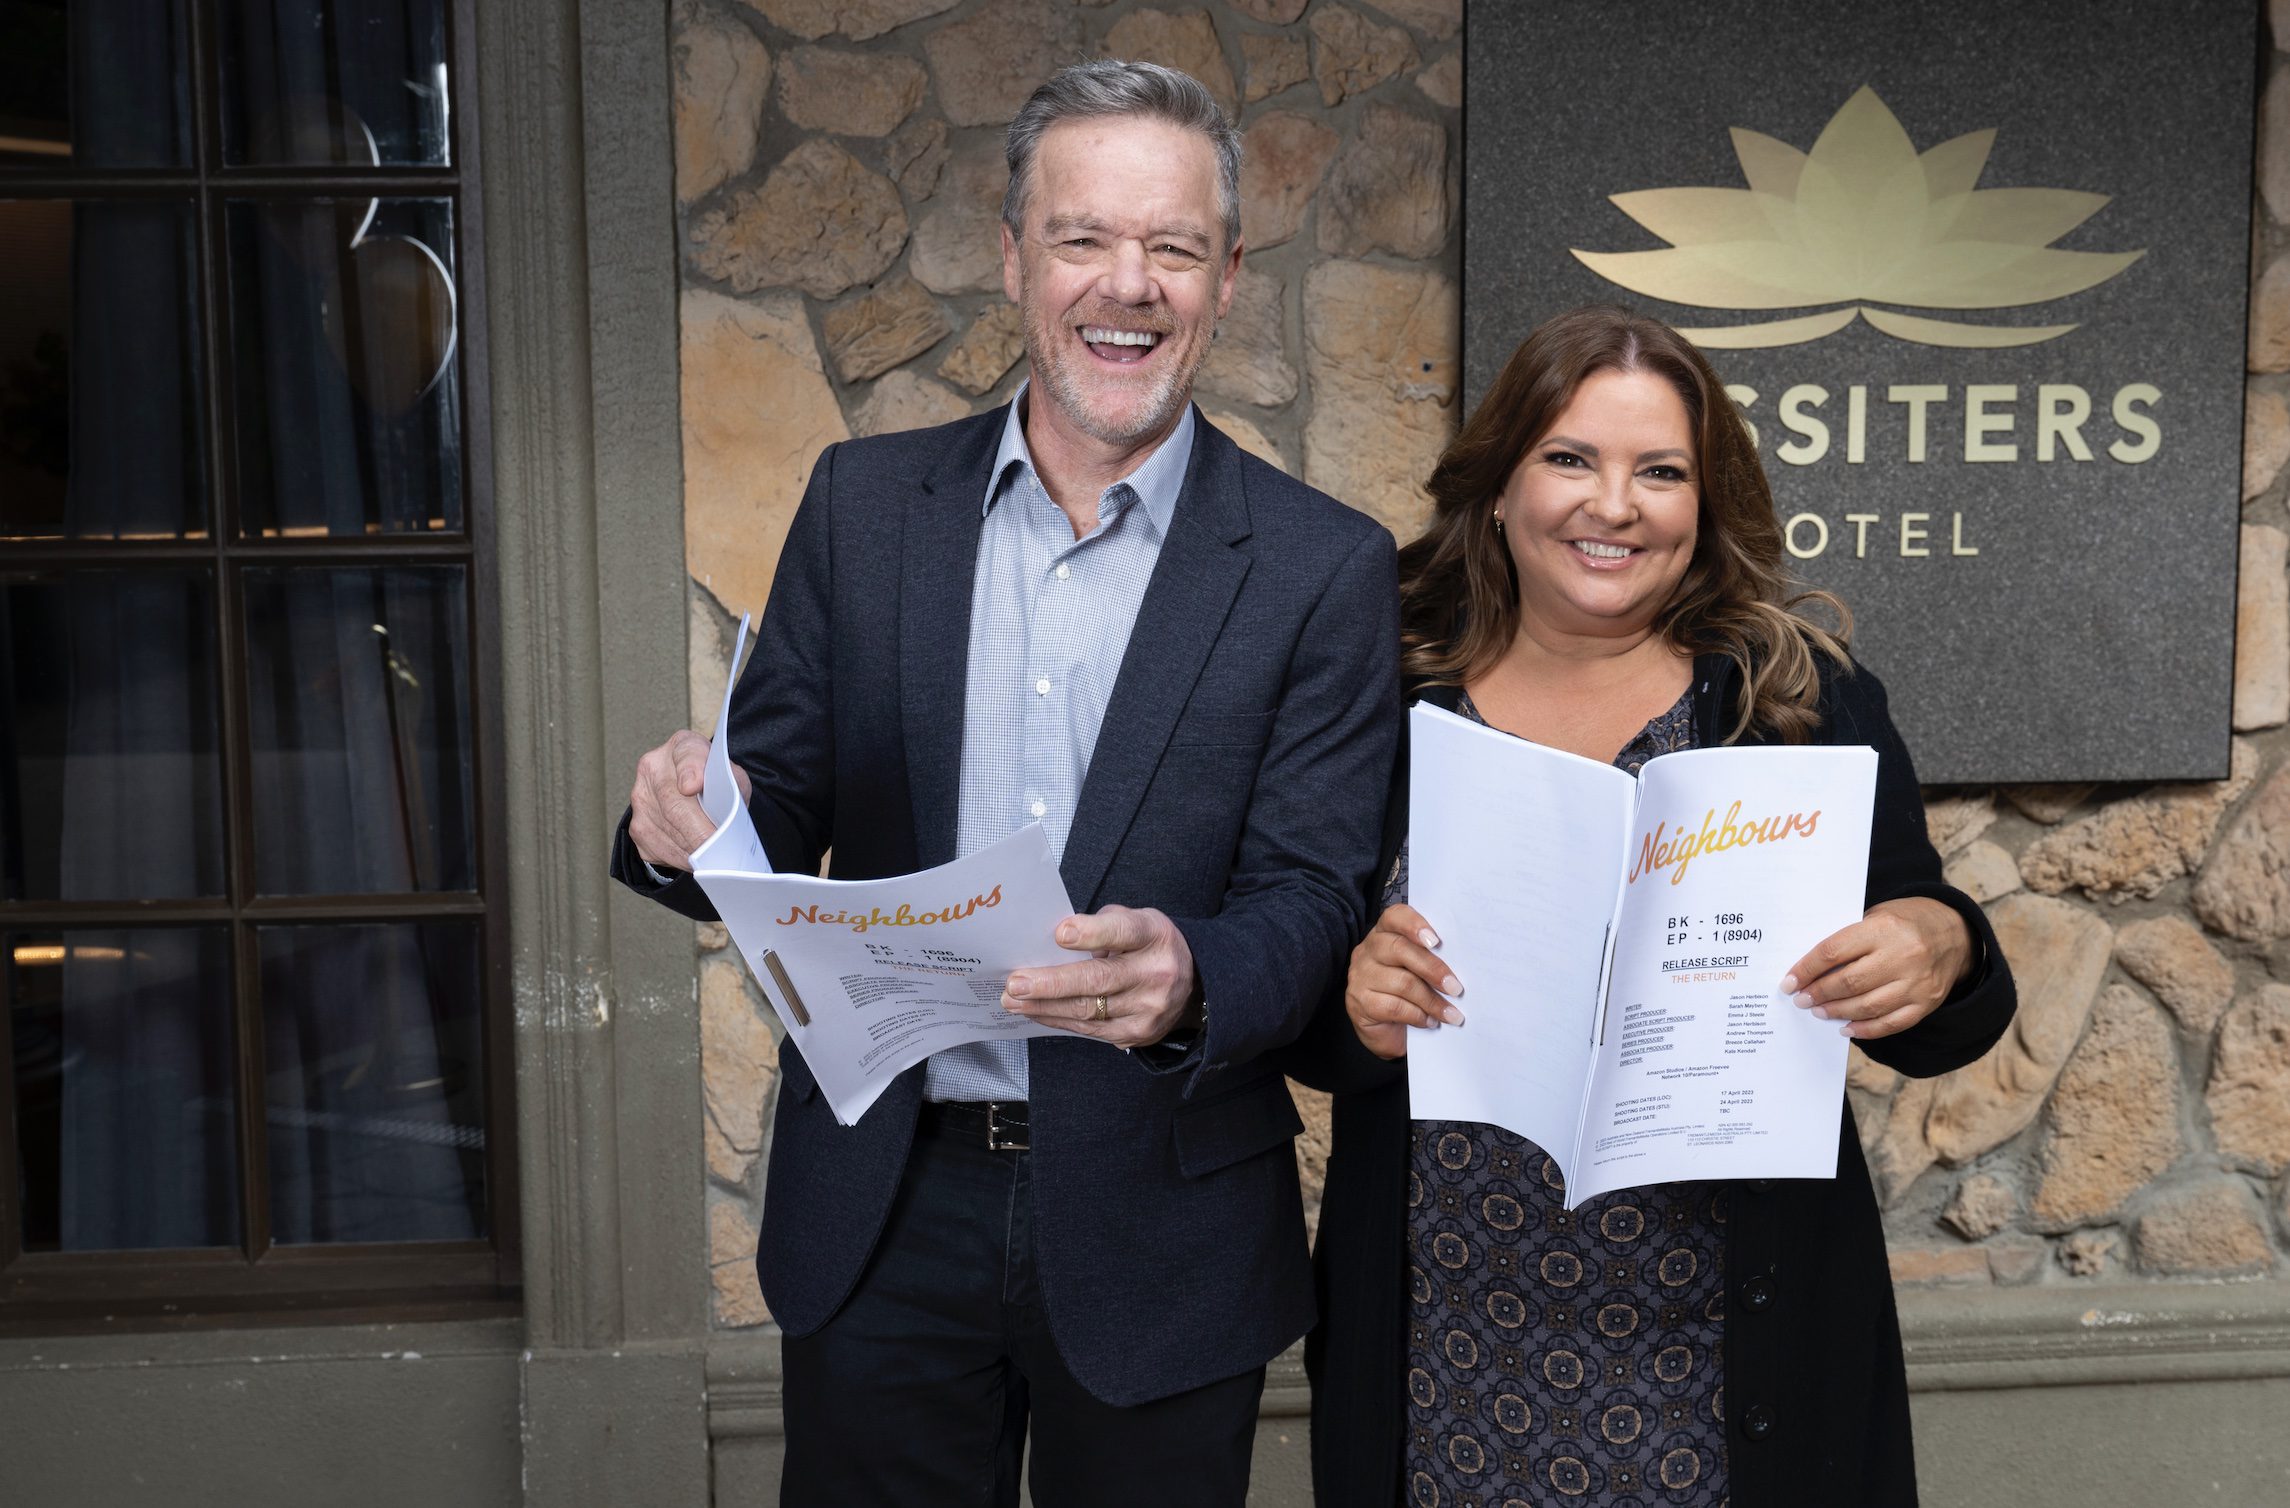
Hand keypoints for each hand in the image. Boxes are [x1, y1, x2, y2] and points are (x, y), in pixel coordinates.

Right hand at [627, 729, 750, 871]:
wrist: (697, 800)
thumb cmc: (717, 787)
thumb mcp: (733, 777)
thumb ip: (730, 781)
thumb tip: (715, 803)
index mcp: (683, 747)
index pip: (686, 755)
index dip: (690, 771)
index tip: (693, 786)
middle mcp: (653, 768)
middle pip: (674, 804)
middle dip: (699, 831)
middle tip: (720, 848)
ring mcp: (640, 798)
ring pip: (667, 831)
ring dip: (693, 849)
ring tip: (715, 857)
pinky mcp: (637, 828)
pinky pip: (659, 849)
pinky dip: (682, 858)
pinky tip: (698, 858)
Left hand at [1003, 906, 1195, 1048]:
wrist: (1192, 983)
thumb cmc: (1149, 946)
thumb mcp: (1137, 921)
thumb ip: (1102, 925)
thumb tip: (1053, 941)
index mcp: (1154, 936)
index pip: (1123, 932)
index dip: (1091, 933)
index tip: (1060, 933)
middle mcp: (1155, 974)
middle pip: (1098, 980)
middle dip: (1052, 983)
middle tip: (1015, 983)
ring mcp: (1148, 1009)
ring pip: (1088, 1010)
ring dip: (1045, 1006)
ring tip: (1012, 1000)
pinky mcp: (1137, 1034)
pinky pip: (1090, 1029)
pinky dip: (1058, 1019)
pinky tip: (1035, 1011)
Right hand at [1344, 904, 1464, 1060]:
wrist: (1387, 1035)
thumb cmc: (1409, 997)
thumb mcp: (1419, 973)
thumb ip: (1431, 959)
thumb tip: (1463, 962)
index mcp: (1384, 934)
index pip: (1395, 917)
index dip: (1414, 925)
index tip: (1436, 941)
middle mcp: (1368, 951)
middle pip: (1400, 949)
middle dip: (1433, 969)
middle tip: (1456, 988)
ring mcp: (1360, 976)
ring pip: (1402, 982)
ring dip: (1432, 1000)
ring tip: (1451, 1014)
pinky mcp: (1360, 1003)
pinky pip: (1394, 1007)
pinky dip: (1418, 1015)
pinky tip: (1430, 1021)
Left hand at [1782, 896, 1971, 1041]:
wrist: (1955, 932)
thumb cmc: (1905, 922)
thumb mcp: (1877, 916)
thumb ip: (1850, 939)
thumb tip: (1811, 968)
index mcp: (1884, 929)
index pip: (1833, 952)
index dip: (1806, 969)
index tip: (1789, 982)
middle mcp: (1903, 956)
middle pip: (1848, 982)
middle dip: (1818, 994)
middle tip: (1801, 999)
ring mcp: (1917, 983)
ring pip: (1867, 1006)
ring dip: (1837, 1012)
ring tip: (1818, 1011)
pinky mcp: (1927, 1003)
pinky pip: (1891, 1023)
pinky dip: (1865, 1029)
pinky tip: (1846, 1028)